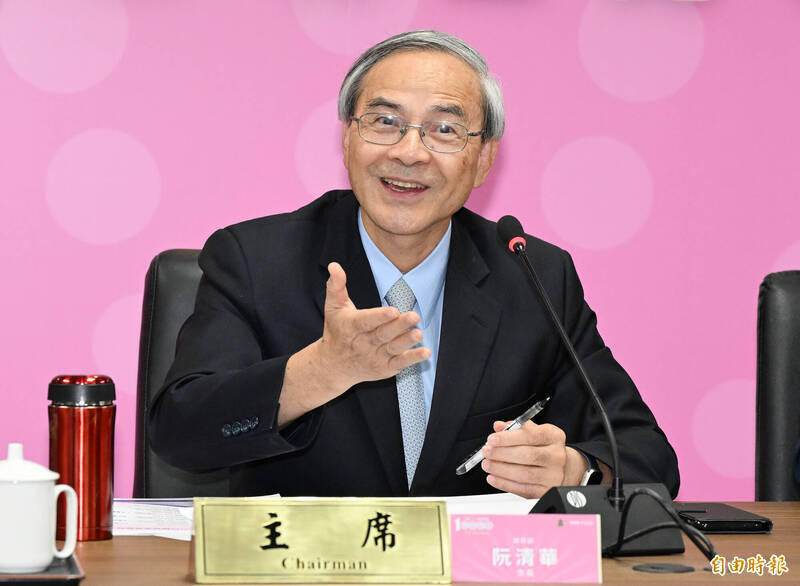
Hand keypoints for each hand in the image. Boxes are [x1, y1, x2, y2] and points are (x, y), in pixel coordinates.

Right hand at [318, 262, 430, 387]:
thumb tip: (334, 265)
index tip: (393, 310)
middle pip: (383, 334)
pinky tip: (426, 352)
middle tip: (415, 316)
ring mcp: (374, 357)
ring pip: (393, 349)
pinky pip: (399, 364)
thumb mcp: (333, 307)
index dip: (380, 316)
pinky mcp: (384, 368)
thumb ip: (336, 285)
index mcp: (352, 327)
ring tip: (419, 334)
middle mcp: (363, 343)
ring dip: (407, 342)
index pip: (366, 321)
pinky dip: (412, 359)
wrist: (332, 367)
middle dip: (399, 326)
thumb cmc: (336, 331)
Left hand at [480, 420, 586, 497]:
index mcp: (554, 437)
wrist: (565, 468)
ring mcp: (554, 475)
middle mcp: (557, 456)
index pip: (531, 435)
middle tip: (487, 451)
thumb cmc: (545, 447)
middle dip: (502, 453)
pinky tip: (493, 477)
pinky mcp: (547, 491)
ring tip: (487, 464)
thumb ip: (516, 427)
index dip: (509, 437)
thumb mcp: (535, 432)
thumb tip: (498, 426)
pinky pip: (523, 489)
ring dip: (500, 469)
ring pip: (524, 474)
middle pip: (527, 455)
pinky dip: (505, 484)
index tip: (492, 439)